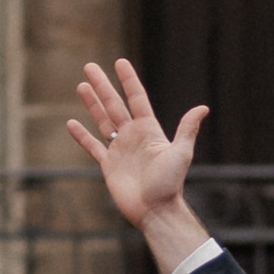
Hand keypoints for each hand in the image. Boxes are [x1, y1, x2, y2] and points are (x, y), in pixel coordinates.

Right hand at [67, 59, 211, 273]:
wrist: (156, 211)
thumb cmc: (170, 184)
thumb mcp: (181, 153)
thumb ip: (187, 129)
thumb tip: (203, 107)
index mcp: (149, 130)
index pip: (137, 99)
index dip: (128, 81)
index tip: (119, 63)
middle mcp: (133, 136)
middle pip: (114, 105)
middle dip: (102, 86)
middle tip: (89, 66)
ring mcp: (120, 149)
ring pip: (102, 121)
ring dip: (92, 104)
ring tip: (81, 86)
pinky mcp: (109, 165)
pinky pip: (93, 146)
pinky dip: (82, 136)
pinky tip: (71, 123)